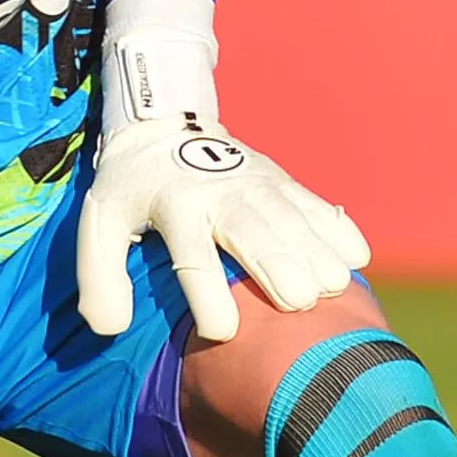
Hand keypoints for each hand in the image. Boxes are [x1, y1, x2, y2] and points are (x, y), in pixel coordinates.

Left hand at [74, 116, 370, 341]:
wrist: (163, 124)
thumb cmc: (131, 188)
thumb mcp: (100, 223)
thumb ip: (99, 276)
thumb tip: (109, 328)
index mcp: (175, 206)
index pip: (193, 255)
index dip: (208, 295)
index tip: (224, 332)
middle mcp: (220, 193)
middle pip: (255, 233)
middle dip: (278, 264)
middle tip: (300, 303)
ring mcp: (257, 184)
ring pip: (292, 219)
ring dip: (315, 252)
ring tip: (335, 289)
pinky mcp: (281, 181)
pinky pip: (315, 205)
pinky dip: (336, 229)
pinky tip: (357, 259)